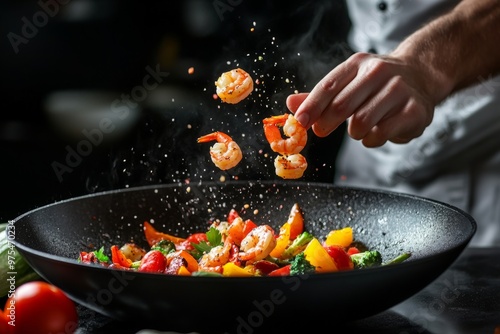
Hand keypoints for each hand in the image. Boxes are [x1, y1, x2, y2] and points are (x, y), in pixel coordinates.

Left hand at [287, 52, 436, 146]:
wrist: (421, 76)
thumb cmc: (375, 84)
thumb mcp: (347, 83)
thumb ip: (320, 96)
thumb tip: (290, 103)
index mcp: (358, 64)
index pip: (328, 86)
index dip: (311, 107)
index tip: (299, 123)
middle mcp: (379, 72)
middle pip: (342, 106)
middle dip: (326, 123)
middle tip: (320, 131)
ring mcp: (399, 90)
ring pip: (361, 123)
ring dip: (354, 133)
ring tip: (359, 127)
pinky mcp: (414, 110)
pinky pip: (380, 135)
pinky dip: (371, 140)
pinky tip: (377, 131)